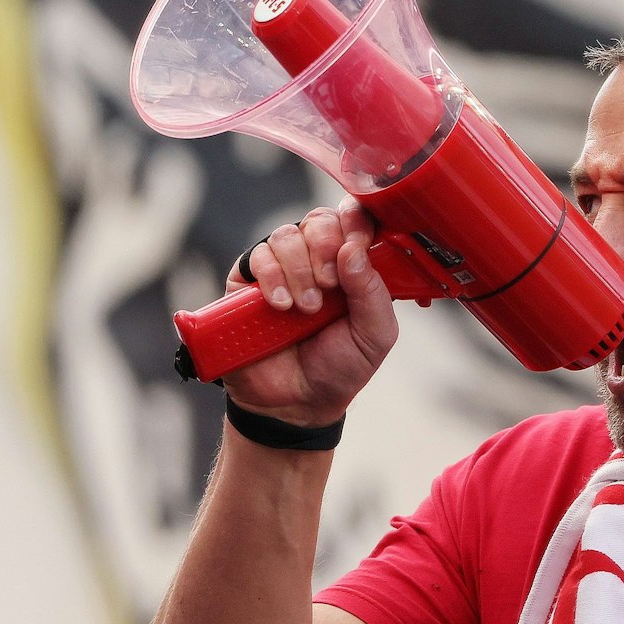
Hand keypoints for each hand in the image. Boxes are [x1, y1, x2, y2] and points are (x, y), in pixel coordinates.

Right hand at [219, 199, 397, 426]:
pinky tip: (282, 306)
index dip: (357, 221)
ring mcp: (283, 269)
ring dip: (301, 268)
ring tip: (307, 307)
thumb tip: (354, 249)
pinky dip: (273, 277)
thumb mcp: (374, 335)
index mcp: (354, 267)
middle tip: (330, 285)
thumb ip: (373, 293)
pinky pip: (258, 256)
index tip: (358, 241)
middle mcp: (318, 261)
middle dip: (327, 247)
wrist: (296, 404)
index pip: (355, 221)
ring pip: (288, 235)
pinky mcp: (249, 283)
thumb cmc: (339, 368)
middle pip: (320, 220)